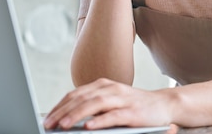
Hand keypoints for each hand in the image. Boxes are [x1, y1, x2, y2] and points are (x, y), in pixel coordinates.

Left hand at [43, 78, 177, 131]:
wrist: (165, 104)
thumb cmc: (135, 105)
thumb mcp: (111, 102)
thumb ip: (93, 105)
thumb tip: (67, 117)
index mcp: (103, 85)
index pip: (76, 94)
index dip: (59, 106)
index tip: (47, 118)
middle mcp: (111, 89)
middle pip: (82, 98)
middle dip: (62, 111)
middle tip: (48, 124)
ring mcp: (122, 99)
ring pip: (95, 104)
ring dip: (77, 115)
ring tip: (63, 125)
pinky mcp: (133, 111)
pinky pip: (114, 115)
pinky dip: (100, 120)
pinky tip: (88, 127)